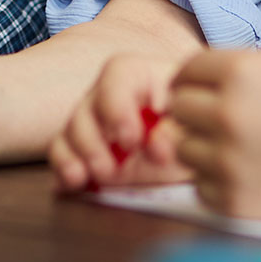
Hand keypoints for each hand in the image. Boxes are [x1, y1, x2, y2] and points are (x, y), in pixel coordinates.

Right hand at [50, 53, 188, 191]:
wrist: (199, 152)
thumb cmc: (197, 128)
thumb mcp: (196, 127)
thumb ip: (177, 131)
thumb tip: (155, 144)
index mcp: (140, 77)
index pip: (117, 76)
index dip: (117, 107)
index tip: (131, 140)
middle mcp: (111, 96)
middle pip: (86, 108)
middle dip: (92, 142)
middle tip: (110, 170)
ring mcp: (95, 124)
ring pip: (69, 131)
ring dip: (75, 158)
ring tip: (94, 179)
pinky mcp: (85, 152)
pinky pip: (61, 154)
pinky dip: (63, 171)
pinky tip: (72, 186)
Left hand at [170, 51, 260, 219]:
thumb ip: (248, 71)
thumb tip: (202, 80)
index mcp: (243, 72)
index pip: (186, 71)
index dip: (195, 80)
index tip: (201, 91)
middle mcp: (228, 113)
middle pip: (178, 109)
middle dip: (197, 114)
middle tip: (223, 122)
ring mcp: (229, 160)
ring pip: (185, 151)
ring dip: (207, 150)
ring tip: (247, 151)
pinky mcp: (235, 200)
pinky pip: (203, 187)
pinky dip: (221, 184)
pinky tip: (256, 176)